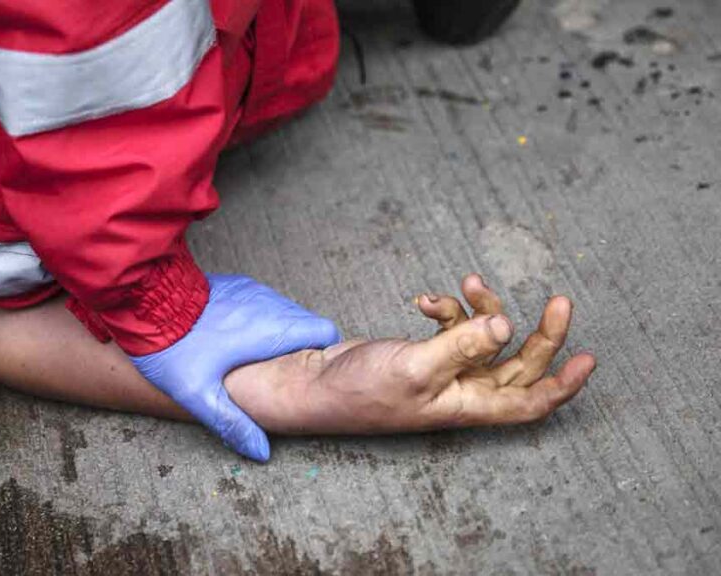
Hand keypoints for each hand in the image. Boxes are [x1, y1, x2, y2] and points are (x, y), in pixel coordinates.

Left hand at [130, 274, 340, 460]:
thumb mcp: (199, 394)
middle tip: (278, 375)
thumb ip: (232, 423)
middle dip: (298, 348)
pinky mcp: (235, 285)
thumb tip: (260, 451)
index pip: (325, 332)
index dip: (322, 354)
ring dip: (278, 334)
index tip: (306, 374)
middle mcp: (267, 303)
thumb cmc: (172, 347)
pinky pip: (261, 303)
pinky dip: (259, 320)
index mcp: (270, 328)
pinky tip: (234, 340)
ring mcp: (251, 289)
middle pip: (305, 324)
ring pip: (283, 312)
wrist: (143, 300)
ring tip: (254, 361)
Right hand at [225, 274, 595, 434]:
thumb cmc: (361, 391)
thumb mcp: (415, 367)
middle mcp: (463, 392)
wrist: (316, 385)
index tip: (589, 358)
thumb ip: (461, 346)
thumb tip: (505, 327)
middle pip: (519, 365)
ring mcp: (444, 372)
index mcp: (469, 405)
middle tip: (559, 300)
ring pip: (486, 340)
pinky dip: (445, 310)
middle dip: (541, 333)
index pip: (531, 402)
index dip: (564, 385)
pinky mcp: (424, 355)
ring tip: (469, 283)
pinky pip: (451, 329)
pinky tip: (426, 300)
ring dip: (483, 310)